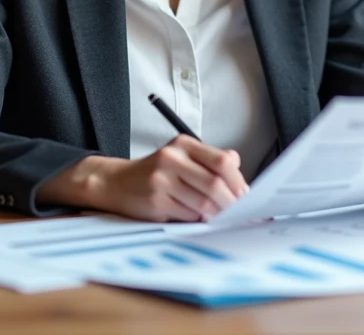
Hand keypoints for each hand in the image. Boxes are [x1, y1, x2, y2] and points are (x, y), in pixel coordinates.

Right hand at [39, 136, 248, 222]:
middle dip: (231, 203)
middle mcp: (172, 157)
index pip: (222, 160)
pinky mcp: (155, 201)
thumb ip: (211, 163)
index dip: (239, 181)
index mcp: (184, 143)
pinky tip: (198, 218)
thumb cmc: (157, 173)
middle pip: (214, 184)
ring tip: (220, 218)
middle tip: (240, 214)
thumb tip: (242, 183)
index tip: (247, 196)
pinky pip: (188, 215)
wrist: (116, 182)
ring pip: (203, 203)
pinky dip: (198, 220)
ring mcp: (162, 179)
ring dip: (216, 215)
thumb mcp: (182, 157)